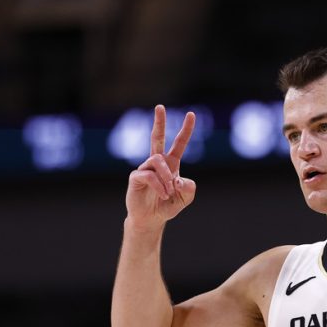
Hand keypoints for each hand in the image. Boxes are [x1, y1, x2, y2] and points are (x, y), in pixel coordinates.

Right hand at [125, 105, 196, 230]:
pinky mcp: (136, 177)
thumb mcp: (186, 197)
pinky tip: (163, 194)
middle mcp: (157, 163)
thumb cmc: (168, 206)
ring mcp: (145, 168)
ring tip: (169, 192)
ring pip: (157, 161)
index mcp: (171, 164)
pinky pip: (149, 175)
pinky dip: (159, 185)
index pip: (179, 143)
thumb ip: (189, 187)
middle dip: (159, 122)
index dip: (186, 130)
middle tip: (160, 107)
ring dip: (167, 177)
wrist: (152, 219)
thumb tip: (178, 179)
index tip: (191, 114)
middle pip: (156, 138)